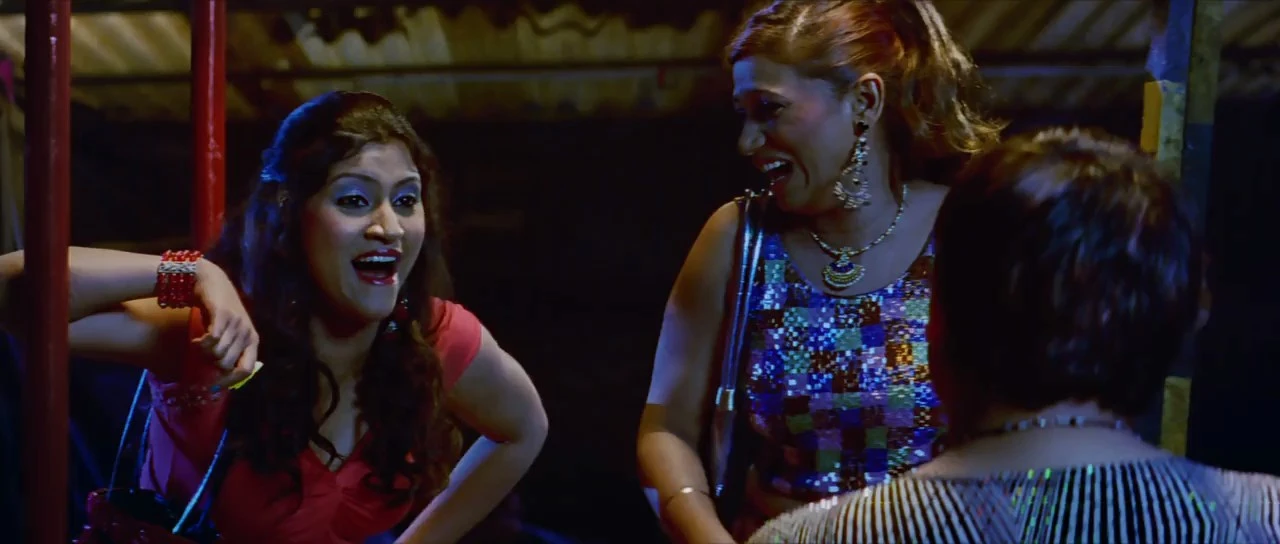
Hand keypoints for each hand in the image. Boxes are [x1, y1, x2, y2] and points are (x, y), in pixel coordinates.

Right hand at [190, 259, 258, 387]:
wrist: (210, 282)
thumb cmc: (219, 313)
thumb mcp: (230, 334)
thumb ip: (230, 352)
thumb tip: (219, 379)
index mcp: (252, 340)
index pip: (247, 370)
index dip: (230, 380)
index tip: (214, 383)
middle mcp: (247, 333)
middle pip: (227, 364)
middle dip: (211, 364)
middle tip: (204, 354)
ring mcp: (237, 324)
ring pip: (218, 354)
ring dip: (203, 352)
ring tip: (200, 343)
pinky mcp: (224, 315)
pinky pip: (212, 340)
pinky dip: (201, 343)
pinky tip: (197, 338)